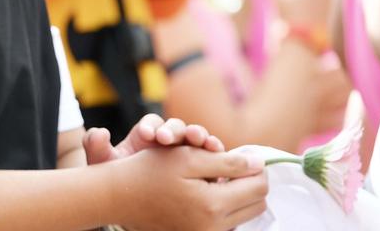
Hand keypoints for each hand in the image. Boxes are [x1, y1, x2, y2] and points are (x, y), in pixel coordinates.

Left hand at [84, 114, 223, 164]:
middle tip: (174, 138)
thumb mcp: (105, 165)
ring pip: (197, 138)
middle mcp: (169, 139)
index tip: (150, 135)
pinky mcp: (202, 165)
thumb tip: (98, 133)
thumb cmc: (121, 178)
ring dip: (201, 137)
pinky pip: (211, 156)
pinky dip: (216, 153)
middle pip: (178, 127)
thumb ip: (96, 147)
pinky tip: (220, 156)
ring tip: (203, 142)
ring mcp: (186, 151)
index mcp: (146, 134)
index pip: (152, 123)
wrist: (136, 200)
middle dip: (178, 130)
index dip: (152, 126)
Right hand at [113, 146, 268, 230]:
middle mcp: (214, 227)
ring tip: (215, 180)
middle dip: (249, 182)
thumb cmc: (150, 171)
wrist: (119, 197)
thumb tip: (259, 165)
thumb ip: (227, 161)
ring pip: (245, 215)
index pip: (259, 186)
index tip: (244, 157)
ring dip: (238, 195)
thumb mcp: (187, 157)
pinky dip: (224, 208)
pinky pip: (227, 224)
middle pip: (258, 204)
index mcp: (213, 205)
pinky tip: (205, 194)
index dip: (256, 167)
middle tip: (229, 166)